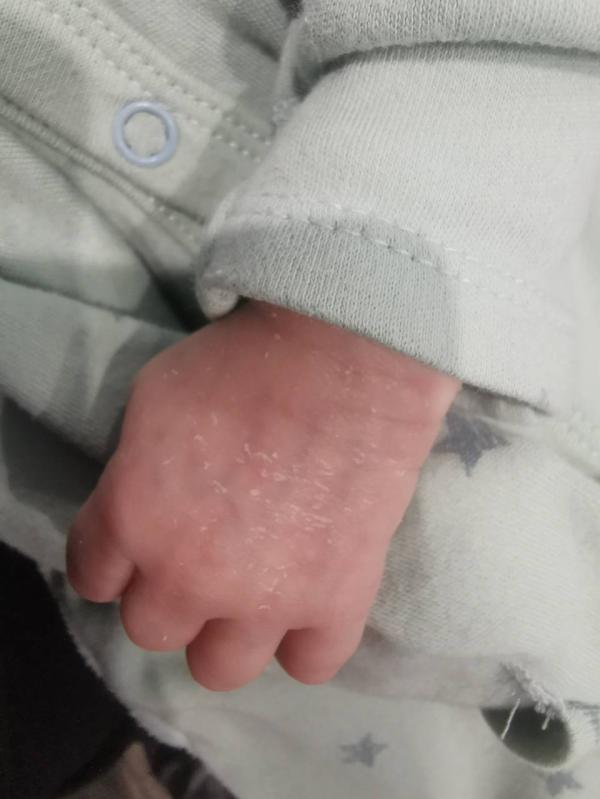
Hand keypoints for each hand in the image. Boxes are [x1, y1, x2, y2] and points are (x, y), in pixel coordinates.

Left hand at [67, 302, 458, 689]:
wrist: (346, 354)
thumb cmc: (244, 361)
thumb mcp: (153, 400)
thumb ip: (134, 474)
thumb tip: (145, 507)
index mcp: (134, 518)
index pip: (93, 577)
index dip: (114, 559)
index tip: (142, 543)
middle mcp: (188, 575)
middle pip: (152, 628)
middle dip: (170, 594)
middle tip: (204, 554)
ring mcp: (264, 599)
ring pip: (219, 668)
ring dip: (227, 633)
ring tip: (254, 590)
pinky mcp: (336, 602)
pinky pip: (310, 665)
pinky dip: (305, 641)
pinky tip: (309, 603)